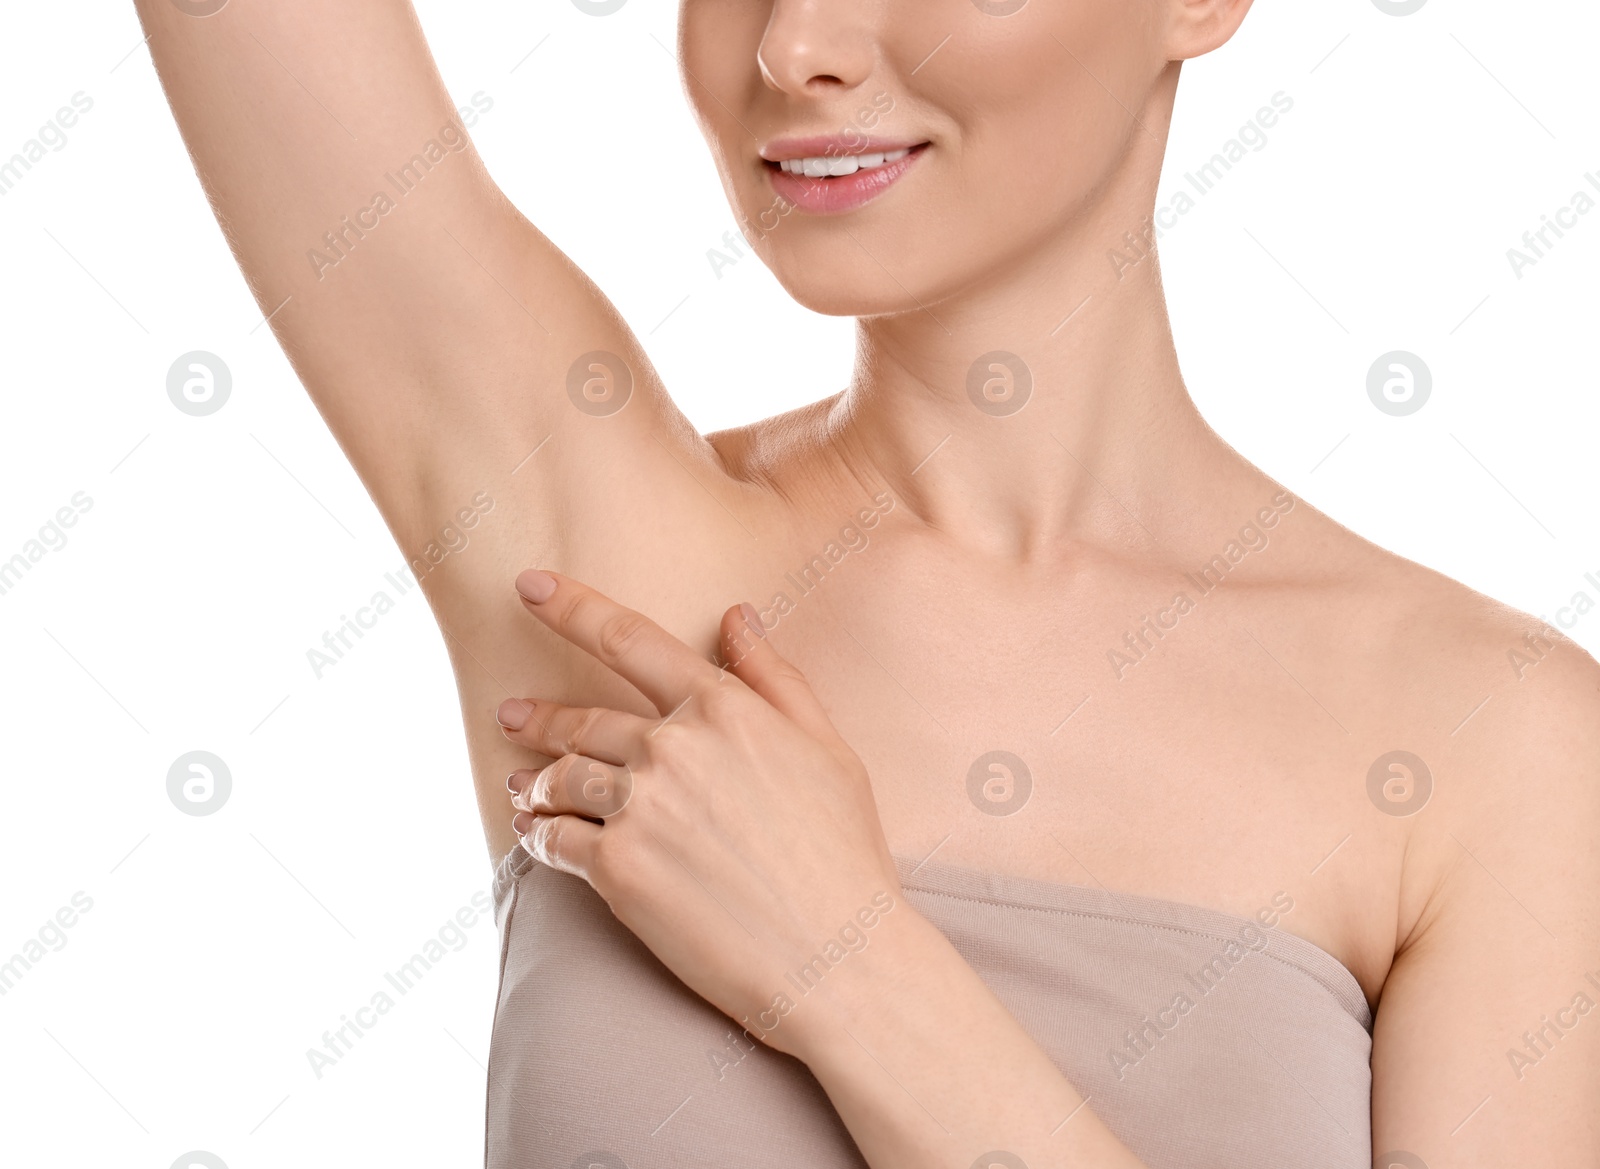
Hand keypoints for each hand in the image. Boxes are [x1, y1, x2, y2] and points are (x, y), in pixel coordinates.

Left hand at [495, 569, 904, 1058]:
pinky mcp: (616, 869)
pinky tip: (536, 835)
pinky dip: (538, 835)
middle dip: (540, 715)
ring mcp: (640, 807)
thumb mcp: (828, 748)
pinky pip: (554, 839)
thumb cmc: (843, 853)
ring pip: (562, 778)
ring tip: (526, 787)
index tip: (529, 584)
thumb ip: (775, 677)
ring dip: (537, 780)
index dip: (572, 606)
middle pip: (584, 719)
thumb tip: (736, 616)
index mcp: (723, 708)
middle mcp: (673, 746)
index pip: (629, 639)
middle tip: (512, 713)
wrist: (837, 958)